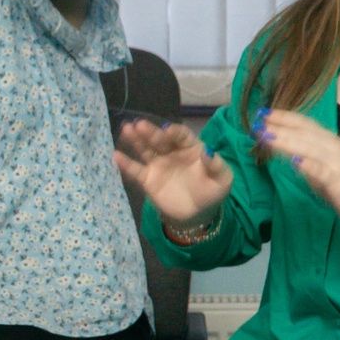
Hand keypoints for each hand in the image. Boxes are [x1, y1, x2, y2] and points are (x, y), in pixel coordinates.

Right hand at [114, 117, 232, 224]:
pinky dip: (126, 164)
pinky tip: (116, 156)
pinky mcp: (148, 179)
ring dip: (135, 140)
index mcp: (190, 148)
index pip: (181, 136)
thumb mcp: (223, 180)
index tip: (167, 130)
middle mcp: (172, 152)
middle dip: (150, 132)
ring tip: (126, 129)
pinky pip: (136, 170)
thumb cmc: (211, 192)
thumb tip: (207, 151)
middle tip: (140, 125)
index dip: (174, 132)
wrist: (197, 214)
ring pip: (145, 150)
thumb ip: (217, 165)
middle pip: (160, 140)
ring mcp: (158, 165)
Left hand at [255, 108, 339, 226]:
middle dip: (279, 127)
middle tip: (257, 123)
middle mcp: (330, 145)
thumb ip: (301, 153)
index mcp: (326, 138)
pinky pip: (320, 171)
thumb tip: (277, 143)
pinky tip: (294, 161)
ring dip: (286, 141)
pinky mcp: (336, 179)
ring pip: (308, 148)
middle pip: (302, 132)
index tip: (262, 112)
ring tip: (267, 137)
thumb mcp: (318, 162)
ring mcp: (334, 161)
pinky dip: (307, 165)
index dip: (283, 116)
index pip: (302, 123)